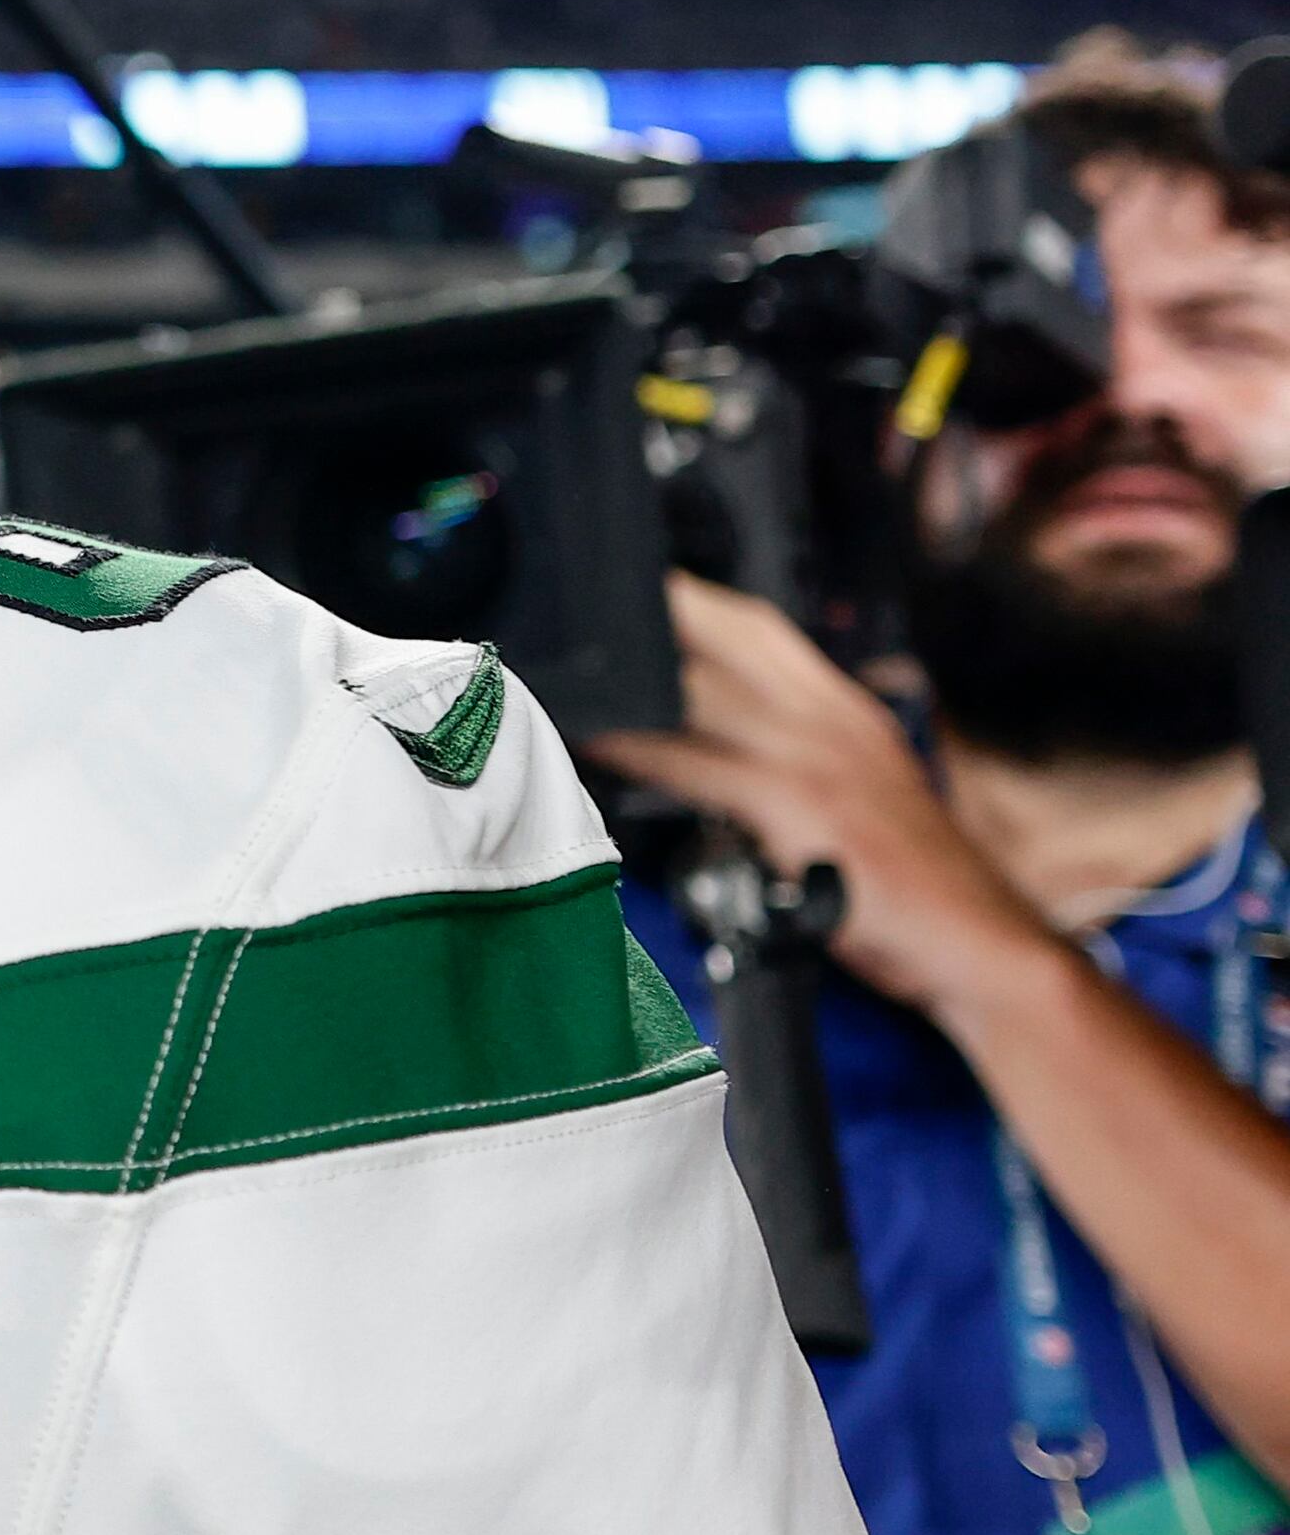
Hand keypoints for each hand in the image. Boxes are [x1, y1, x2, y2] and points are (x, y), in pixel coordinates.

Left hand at [583, 574, 1079, 1030]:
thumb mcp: (847, 793)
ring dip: (622, 677)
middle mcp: (830, 717)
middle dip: (642, 615)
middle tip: (560, 608)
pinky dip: (639, 747)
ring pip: (700, 689)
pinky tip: (592, 738)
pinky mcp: (805, 810)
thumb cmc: (905, 882)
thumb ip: (780, 756)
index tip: (613, 586)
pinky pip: (700, 764)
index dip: (680, 598)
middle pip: (720, 635)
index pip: (753, 623)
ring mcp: (818, 760)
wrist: (984, 948)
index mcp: (842, 707)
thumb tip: (690, 738)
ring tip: (550, 666)